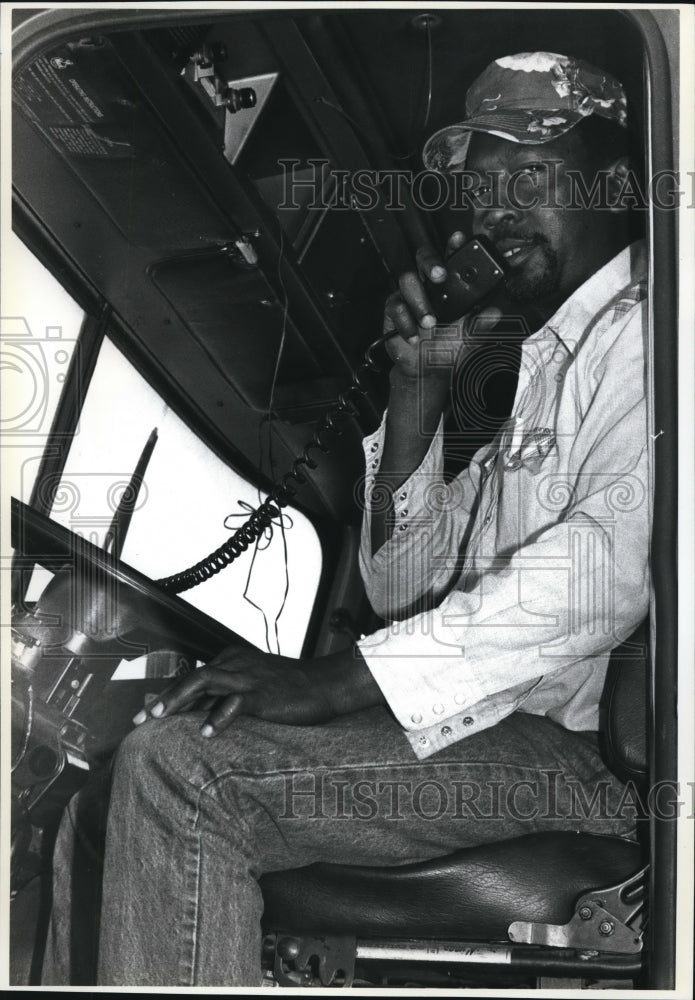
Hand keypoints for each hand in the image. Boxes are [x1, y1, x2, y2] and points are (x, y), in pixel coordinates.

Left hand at [132, 644, 382, 736]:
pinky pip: (236, 702)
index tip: (146, 714)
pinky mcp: (263, 694)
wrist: (326, 684)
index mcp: (232, 660)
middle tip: (140, 719)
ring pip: (204, 680)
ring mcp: (249, 677)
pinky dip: (219, 716)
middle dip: (163, 697)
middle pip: (192, 677)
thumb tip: (197, 717)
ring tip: (158, 718)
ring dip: (177, 699)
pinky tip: (207, 732)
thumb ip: (227, 697)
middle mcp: (236, 664)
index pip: (192, 676)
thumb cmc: (290, 690)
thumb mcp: (254, 687)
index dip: (167, 695)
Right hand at [383, 232, 499, 379]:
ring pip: (407, 281)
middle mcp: (427, 286)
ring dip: (419, 302)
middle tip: (439, 276)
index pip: (450, 259)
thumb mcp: (467, 337)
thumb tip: (495, 312)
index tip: (458, 238)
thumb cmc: (446, 348)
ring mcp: (408, 295)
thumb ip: (480, 324)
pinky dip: (406, 322)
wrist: (425, 370)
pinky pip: (395, 306)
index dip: (453, 246)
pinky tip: (414, 336)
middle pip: (422, 258)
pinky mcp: (393, 309)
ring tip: (429, 323)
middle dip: (430, 262)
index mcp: (448, 287)